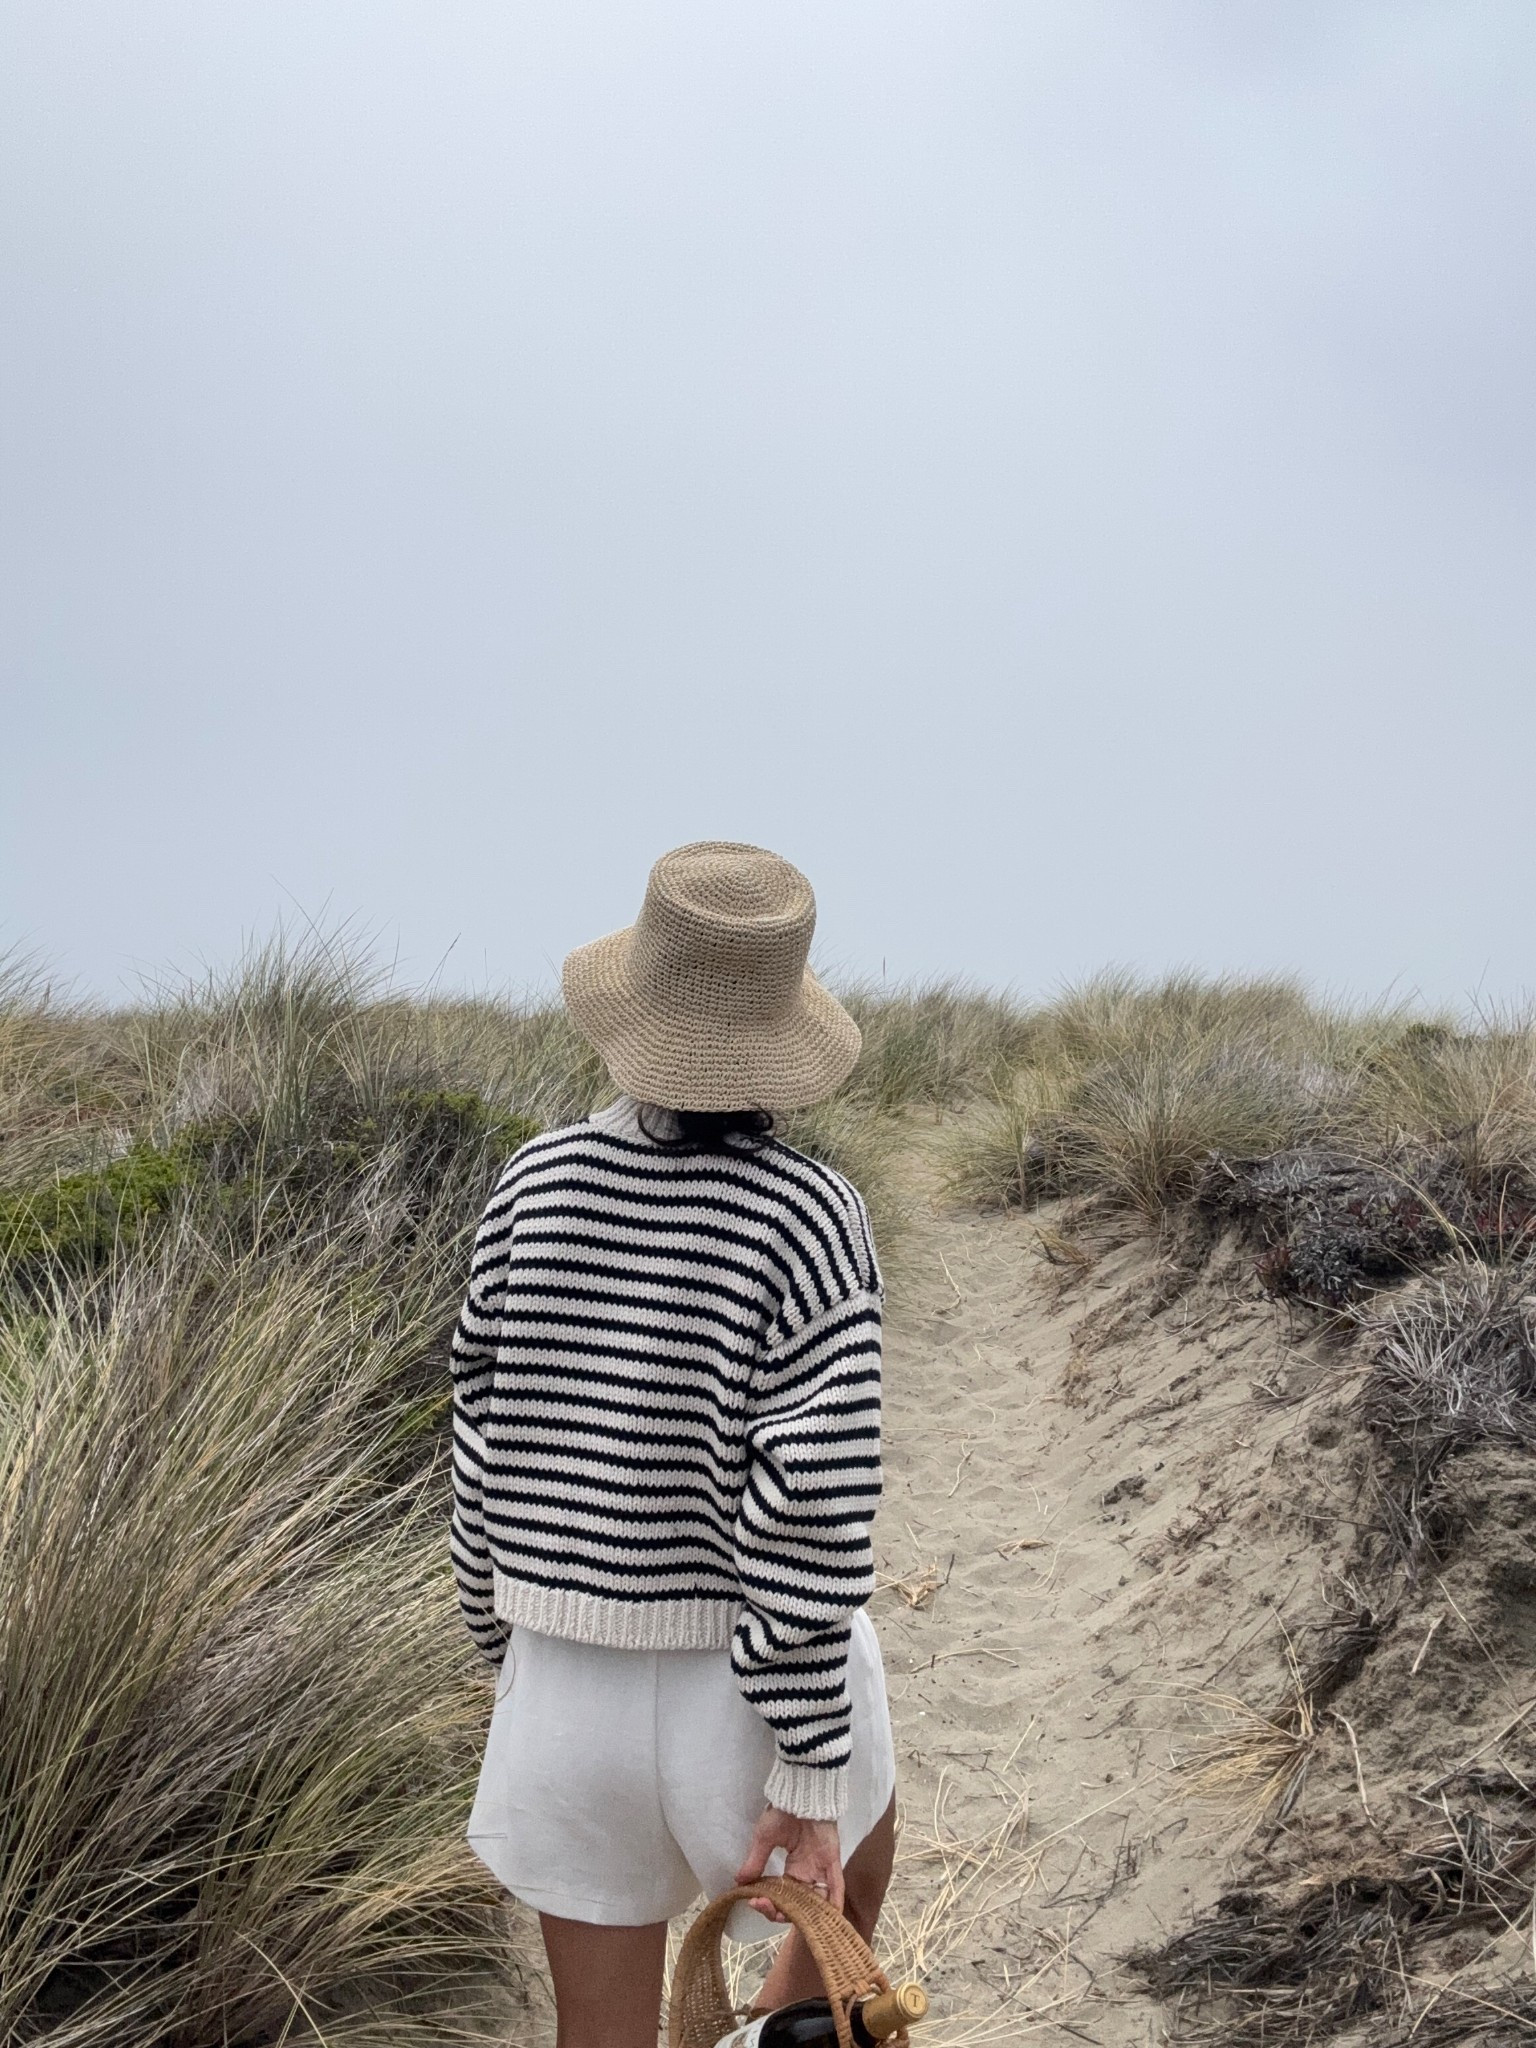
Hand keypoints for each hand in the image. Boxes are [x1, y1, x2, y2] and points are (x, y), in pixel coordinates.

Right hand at [736, 1806, 843, 1921]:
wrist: (800, 1794)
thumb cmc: (782, 1812)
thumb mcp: (764, 1838)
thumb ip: (755, 1861)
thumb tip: (739, 1883)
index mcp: (792, 1870)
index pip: (782, 1898)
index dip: (769, 1905)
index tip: (754, 1901)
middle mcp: (807, 1875)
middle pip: (798, 1906)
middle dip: (781, 1913)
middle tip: (766, 1906)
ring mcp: (821, 1871)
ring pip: (817, 1903)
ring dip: (805, 1915)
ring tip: (787, 1918)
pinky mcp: (833, 1864)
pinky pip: (836, 1889)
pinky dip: (833, 1905)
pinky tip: (825, 1920)